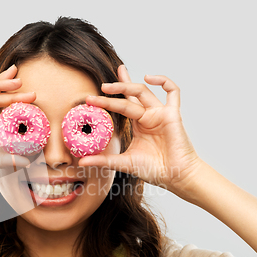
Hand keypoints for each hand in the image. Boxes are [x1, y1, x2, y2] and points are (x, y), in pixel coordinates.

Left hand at [80, 65, 202, 194]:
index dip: (108, 98)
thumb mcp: (124, 163)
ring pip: (143, 92)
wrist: (176, 177)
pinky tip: (149, 77)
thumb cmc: (154, 170)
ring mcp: (160, 113)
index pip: (122, 104)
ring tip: (108, 87)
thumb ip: (103, 160)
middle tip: (100, 86)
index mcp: (138, 124)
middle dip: (116, 88)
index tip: (91, 97)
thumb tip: (80, 162)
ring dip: (127, 85)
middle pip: (131, 94)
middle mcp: (149, 116)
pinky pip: (173, 92)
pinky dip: (163, 81)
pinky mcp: (172, 114)